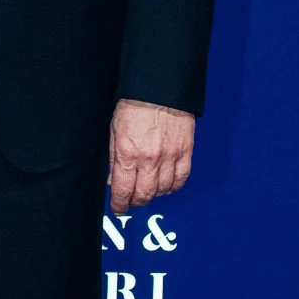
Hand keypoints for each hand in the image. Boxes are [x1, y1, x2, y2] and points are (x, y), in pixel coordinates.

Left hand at [108, 99, 194, 213]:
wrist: (159, 89)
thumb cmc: (134, 106)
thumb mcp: (114, 132)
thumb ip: (114, 158)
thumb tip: (114, 179)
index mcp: (128, 154)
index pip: (123, 190)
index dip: (120, 204)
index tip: (118, 209)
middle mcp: (149, 159)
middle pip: (144, 194)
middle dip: (136, 201)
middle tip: (132, 201)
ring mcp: (170, 157)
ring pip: (164, 190)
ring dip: (154, 194)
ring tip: (148, 190)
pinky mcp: (185, 152)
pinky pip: (181, 178)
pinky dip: (173, 186)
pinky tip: (166, 185)